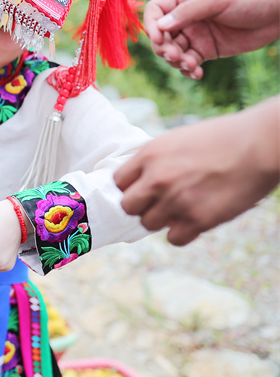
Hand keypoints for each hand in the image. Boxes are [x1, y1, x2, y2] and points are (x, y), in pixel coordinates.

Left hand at [115, 98, 279, 245]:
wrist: (259, 144)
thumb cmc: (223, 137)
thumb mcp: (178, 139)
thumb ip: (156, 159)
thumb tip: (142, 178)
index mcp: (149, 154)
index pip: (118, 182)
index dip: (130, 187)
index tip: (143, 189)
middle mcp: (157, 179)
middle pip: (127, 206)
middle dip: (141, 206)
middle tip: (159, 202)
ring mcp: (176, 200)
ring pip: (148, 224)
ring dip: (162, 219)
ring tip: (182, 208)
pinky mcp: (198, 219)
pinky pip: (174, 239)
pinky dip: (182, 233)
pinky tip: (195, 220)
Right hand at [144, 0, 279, 78]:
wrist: (279, 12)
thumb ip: (188, 11)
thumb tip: (160, 27)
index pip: (156, 10)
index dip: (152, 26)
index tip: (159, 40)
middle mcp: (186, 15)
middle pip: (161, 35)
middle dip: (164, 48)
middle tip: (177, 56)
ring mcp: (195, 33)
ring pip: (173, 51)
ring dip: (176, 61)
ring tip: (191, 66)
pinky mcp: (206, 49)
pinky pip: (188, 62)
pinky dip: (188, 70)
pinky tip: (197, 73)